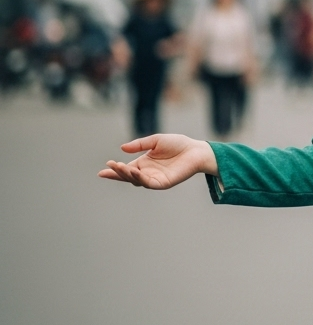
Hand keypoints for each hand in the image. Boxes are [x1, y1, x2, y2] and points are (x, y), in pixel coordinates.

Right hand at [98, 134, 216, 189]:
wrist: (195, 149)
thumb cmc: (177, 144)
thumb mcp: (156, 140)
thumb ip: (139, 144)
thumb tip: (122, 148)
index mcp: (143, 163)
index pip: (125, 168)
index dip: (115, 169)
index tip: (104, 169)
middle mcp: (146, 172)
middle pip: (128, 176)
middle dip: (117, 174)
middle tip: (107, 169)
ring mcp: (154, 179)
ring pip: (136, 180)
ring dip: (127, 175)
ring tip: (119, 167)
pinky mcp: (163, 183)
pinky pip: (149, 183)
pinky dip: (140, 179)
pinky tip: (134, 172)